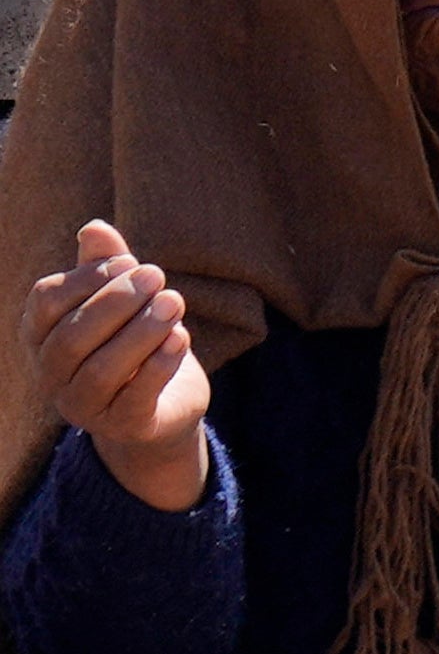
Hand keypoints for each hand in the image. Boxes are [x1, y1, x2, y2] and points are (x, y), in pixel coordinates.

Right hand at [24, 221, 209, 513]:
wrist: (163, 406)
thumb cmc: (135, 341)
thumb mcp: (124, 301)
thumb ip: (107, 267)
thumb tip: (95, 227)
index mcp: (41, 336)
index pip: (45, 302)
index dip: (86, 278)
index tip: (130, 260)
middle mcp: (51, 374)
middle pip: (72, 337)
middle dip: (116, 302)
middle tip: (157, 275)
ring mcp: (81, 406)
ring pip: (102, 370)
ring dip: (141, 332)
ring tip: (175, 302)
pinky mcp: (122, 426)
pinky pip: (135, 398)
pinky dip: (158, 366)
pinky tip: (181, 338)